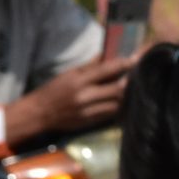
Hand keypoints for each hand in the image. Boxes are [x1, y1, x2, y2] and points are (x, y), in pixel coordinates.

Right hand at [5, 56, 132, 146]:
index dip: (123, 64)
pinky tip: (120, 101)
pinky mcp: (90, 123)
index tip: (135, 59)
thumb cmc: (54, 90)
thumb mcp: (70, 74)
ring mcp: (88, 112)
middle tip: (137, 75)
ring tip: (131, 88)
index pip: (106, 70)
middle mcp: (85, 97)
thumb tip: (108, 55)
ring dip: (125, 96)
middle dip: (129, 82)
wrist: (40, 113)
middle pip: (116, 90)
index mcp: (79, 81)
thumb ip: (90, 66)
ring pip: (116, 104)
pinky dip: (117, 107)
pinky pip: (110, 114)